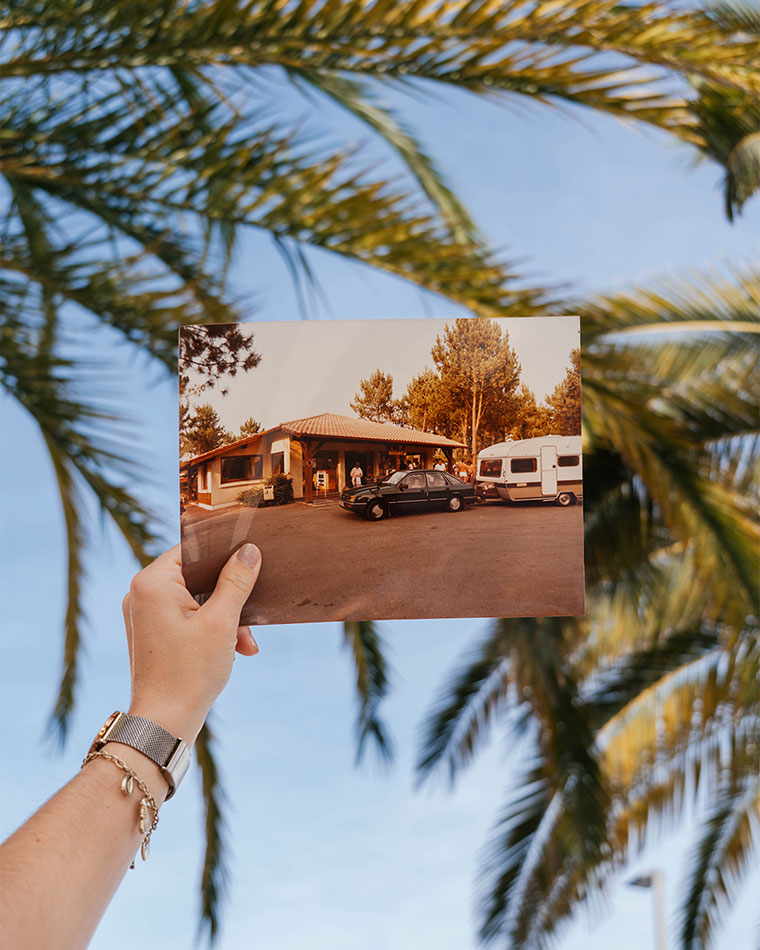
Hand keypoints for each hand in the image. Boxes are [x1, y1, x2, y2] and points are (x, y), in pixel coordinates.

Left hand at [122, 543, 261, 743]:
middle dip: (229, 598)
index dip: (224, 554)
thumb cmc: (189, 673)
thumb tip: (249, 551)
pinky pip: (187, 617)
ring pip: (197, 599)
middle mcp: (142, 594)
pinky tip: (232, 650)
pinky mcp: (153, 633)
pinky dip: (211, 629)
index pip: (193, 549)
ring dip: (225, 618)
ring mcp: (145, 614)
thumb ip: (236, 581)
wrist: (164, 724)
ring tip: (244, 643)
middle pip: (198, 577)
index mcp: (152, 582)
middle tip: (250, 620)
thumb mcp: (222, 622)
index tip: (249, 564)